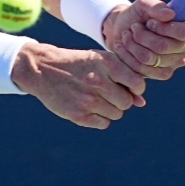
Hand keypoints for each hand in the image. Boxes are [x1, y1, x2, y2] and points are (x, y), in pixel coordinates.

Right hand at [11, 42, 145, 129]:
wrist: (42, 69)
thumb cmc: (77, 64)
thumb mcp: (99, 62)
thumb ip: (123, 78)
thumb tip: (142, 103)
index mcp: (106, 63)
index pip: (137, 84)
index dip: (135, 88)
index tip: (125, 87)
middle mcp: (98, 81)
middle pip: (126, 102)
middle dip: (120, 100)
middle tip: (106, 93)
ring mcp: (87, 99)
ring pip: (116, 114)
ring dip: (109, 109)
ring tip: (95, 99)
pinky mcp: (78, 114)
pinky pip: (103, 123)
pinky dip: (99, 118)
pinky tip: (88, 107)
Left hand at [101, 0, 184, 79]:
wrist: (123, 30)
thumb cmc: (137, 14)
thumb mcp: (143, 4)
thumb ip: (155, 5)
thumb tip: (170, 14)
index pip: (183, 32)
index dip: (162, 28)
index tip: (149, 22)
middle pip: (164, 47)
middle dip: (141, 36)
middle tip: (133, 27)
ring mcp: (179, 60)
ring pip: (151, 59)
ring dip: (132, 45)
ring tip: (127, 36)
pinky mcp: (165, 73)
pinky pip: (144, 70)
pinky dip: (129, 57)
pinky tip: (126, 48)